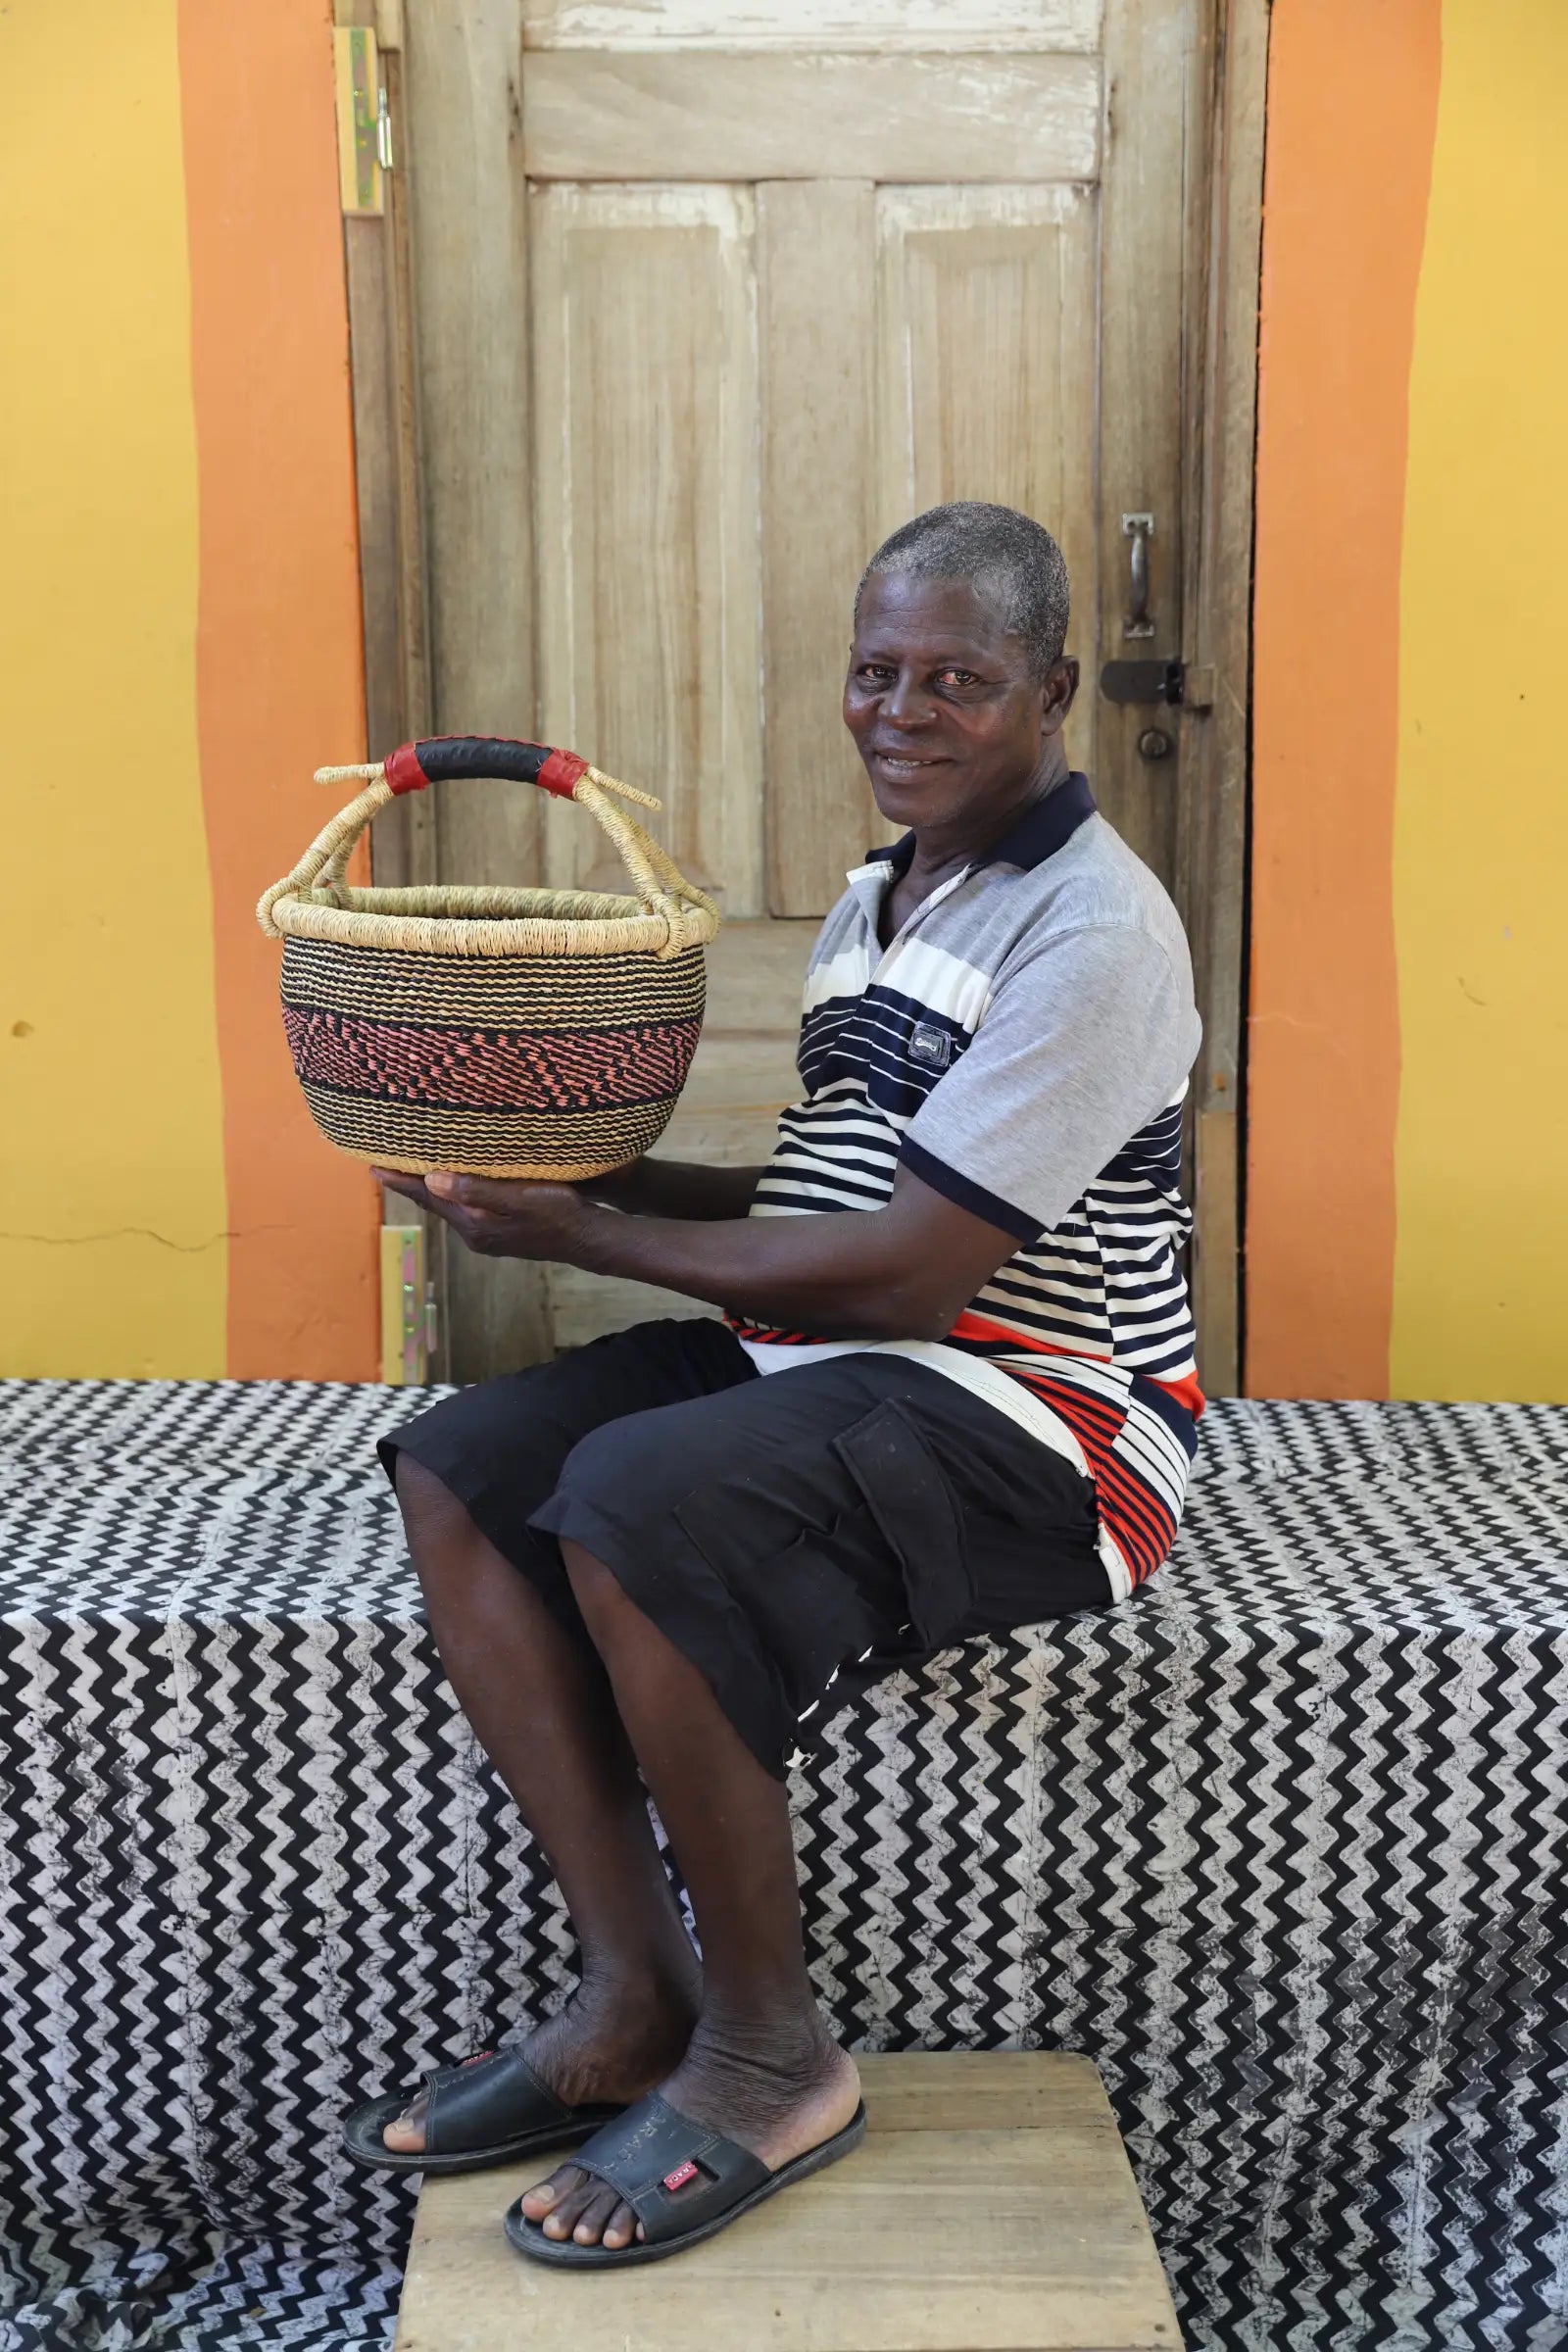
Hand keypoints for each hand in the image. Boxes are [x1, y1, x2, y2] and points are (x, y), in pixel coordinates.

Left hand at [373, 1168, 591, 1260]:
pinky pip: (464, 1207)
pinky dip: (451, 1191)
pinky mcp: (499, 1230)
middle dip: (410, 1183)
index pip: (428, 1197)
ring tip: (412, 1168)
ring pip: (448, 1205)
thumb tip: (432, 1178)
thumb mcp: (519, 1198)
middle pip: (434, 1202)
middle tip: (384, 1162)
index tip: (372, 1167)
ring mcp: (486, 1233)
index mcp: (473, 1223)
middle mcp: (473, 1232)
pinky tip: (452, 1181)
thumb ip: (476, 1190)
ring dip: (430, 1186)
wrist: (587, 1239)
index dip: (401, 1182)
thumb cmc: (558, 1213)